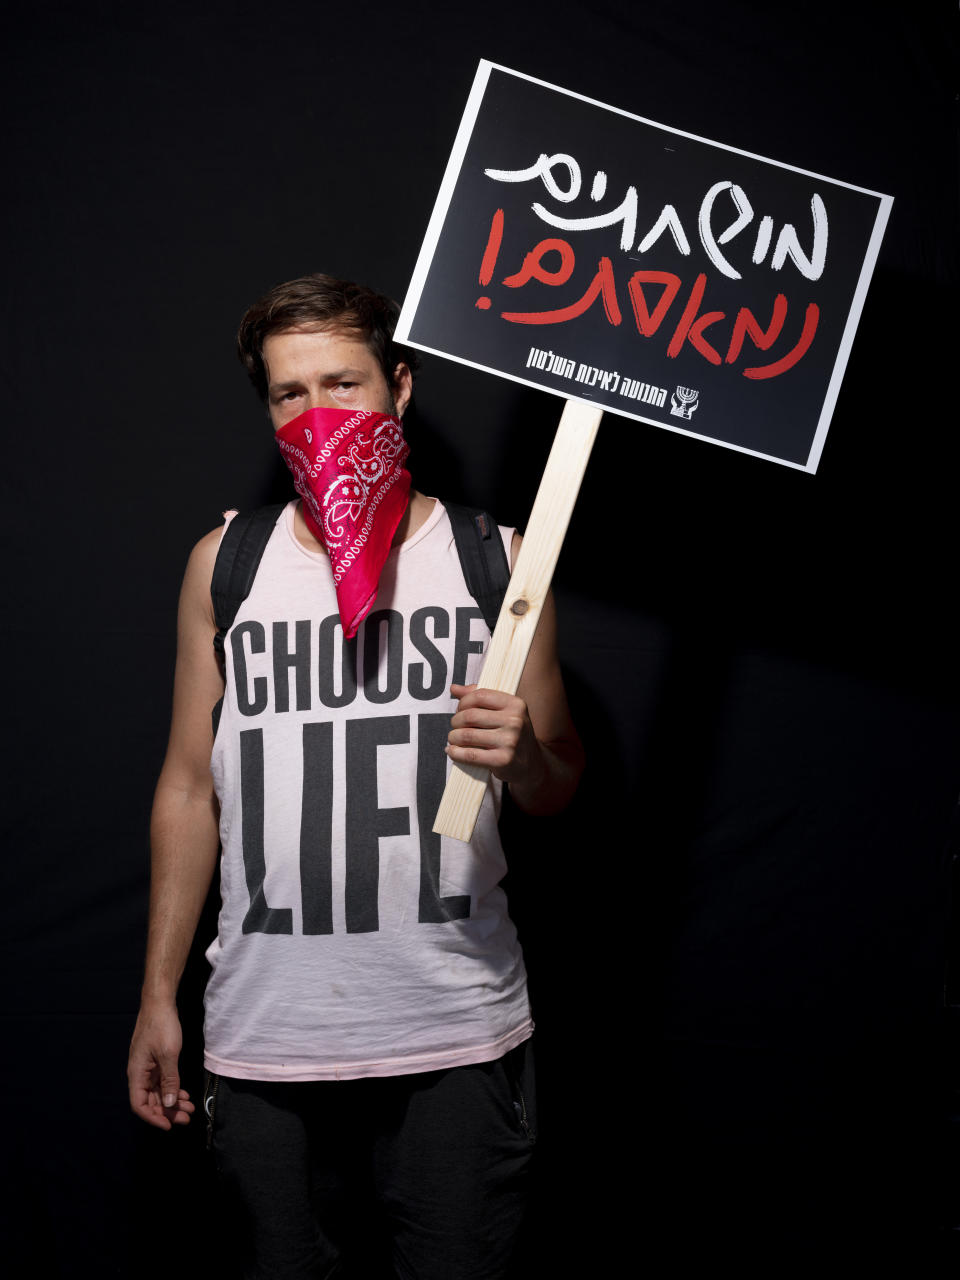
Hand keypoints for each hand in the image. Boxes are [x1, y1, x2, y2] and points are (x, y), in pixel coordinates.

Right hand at [127, 1001, 194, 1129]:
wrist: (159, 1003)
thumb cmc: (161, 1026)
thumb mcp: (168, 1054)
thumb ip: (169, 1080)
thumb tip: (169, 1104)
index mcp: (137, 1073)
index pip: (139, 1105)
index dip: (153, 1117)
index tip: (168, 1125)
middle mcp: (139, 1073)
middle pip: (151, 1101)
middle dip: (168, 1111)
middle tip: (186, 1118)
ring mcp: (147, 1067)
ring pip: (158, 1092)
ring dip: (172, 1101)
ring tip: (189, 1108)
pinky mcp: (155, 1061)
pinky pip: (162, 1081)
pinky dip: (173, 1089)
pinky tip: (184, 1093)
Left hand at [446, 683, 546, 787]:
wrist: (532, 763)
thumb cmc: (512, 734)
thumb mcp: (504, 712)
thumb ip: (480, 698)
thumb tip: (454, 688)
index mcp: (516, 704)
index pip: (480, 696)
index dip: (463, 702)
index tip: (460, 709)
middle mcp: (515, 721)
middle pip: (470, 716)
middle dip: (456, 721)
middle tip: (455, 726)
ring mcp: (509, 742)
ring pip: (467, 735)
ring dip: (453, 737)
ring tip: (454, 738)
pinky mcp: (502, 760)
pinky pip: (470, 755)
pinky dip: (456, 753)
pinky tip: (453, 751)